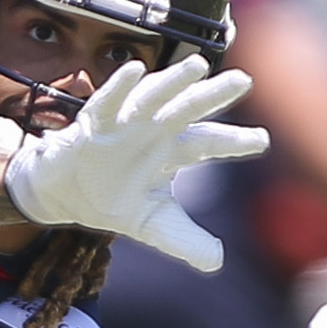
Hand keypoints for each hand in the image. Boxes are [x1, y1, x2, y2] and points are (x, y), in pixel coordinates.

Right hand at [2, 55, 268, 272]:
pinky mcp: (95, 123)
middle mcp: (155, 130)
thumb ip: (184, 241)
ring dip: (173, 81)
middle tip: (243, 80)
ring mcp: (126, 123)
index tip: (262, 141)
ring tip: (197, 66)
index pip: (210, 142)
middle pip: (189, 109)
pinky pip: (108, 101)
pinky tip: (134, 72)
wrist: (64, 194)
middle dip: (214, 95)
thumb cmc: (113, 198)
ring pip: (153, 97)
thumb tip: (216, 261)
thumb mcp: (153, 225)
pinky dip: (119, 87)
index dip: (235, 141)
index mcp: (174, 150)